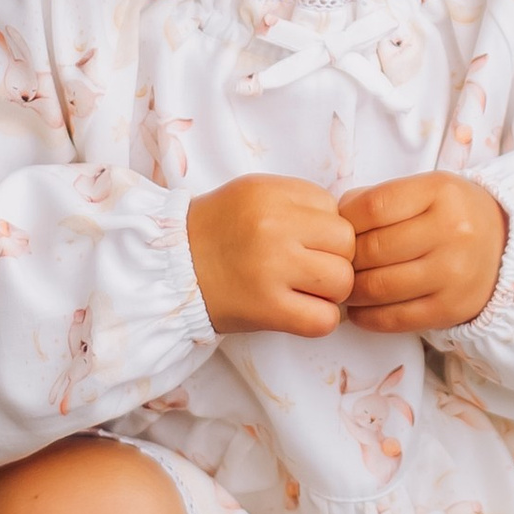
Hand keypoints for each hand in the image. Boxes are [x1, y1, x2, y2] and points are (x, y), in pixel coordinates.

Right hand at [187, 177, 355, 337]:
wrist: (168, 270)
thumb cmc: (216, 232)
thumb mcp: (253, 193)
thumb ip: (297, 201)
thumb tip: (346, 224)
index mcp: (270, 194)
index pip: (334, 209)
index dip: (324, 228)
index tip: (302, 240)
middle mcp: (273, 227)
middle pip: (345, 243)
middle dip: (334, 258)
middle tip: (308, 267)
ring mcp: (271, 269)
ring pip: (342, 281)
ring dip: (330, 290)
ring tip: (303, 289)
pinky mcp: (267, 309)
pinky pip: (324, 319)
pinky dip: (319, 319)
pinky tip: (299, 311)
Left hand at [340, 175, 507, 334]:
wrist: (505, 247)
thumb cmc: (454, 215)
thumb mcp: (426, 190)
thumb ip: (380, 200)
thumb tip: (334, 220)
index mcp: (441, 192)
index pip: (372, 208)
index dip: (345, 222)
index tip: (338, 231)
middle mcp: (452, 231)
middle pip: (373, 249)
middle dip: (345, 259)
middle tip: (337, 263)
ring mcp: (453, 273)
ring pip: (379, 286)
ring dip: (352, 290)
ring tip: (347, 286)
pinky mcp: (451, 309)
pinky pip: (395, 318)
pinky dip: (367, 317)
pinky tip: (361, 310)